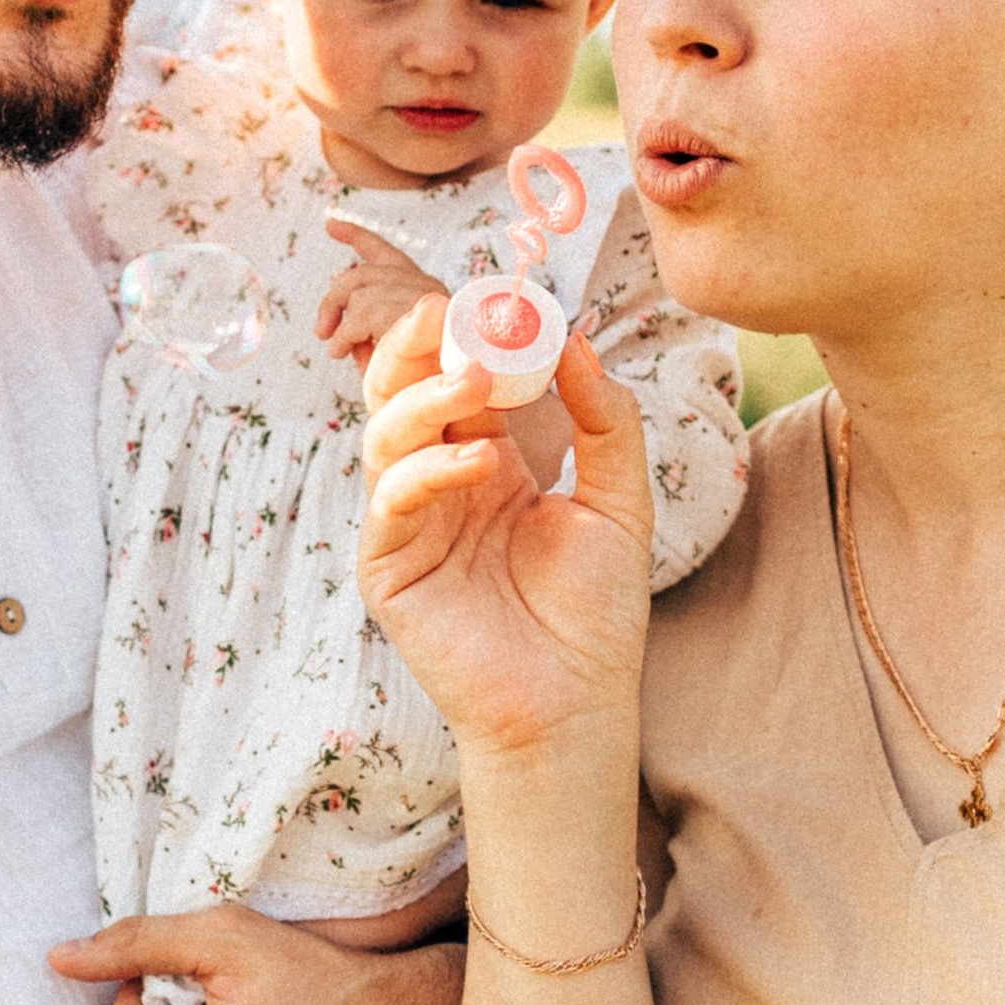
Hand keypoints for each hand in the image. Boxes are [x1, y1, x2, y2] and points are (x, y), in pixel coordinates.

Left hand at [315, 220, 445, 369]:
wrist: (443, 397)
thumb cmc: (417, 380)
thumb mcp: (384, 347)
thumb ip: (362, 323)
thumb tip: (336, 289)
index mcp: (420, 288)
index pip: (383, 251)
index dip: (355, 235)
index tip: (330, 224)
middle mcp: (425, 286)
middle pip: (363, 273)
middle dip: (333, 298)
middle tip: (321, 330)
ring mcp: (422, 297)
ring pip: (359, 294)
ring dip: (340, 324)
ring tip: (336, 348)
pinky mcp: (412, 312)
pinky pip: (360, 316)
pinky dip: (343, 335)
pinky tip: (339, 351)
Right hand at [360, 301, 654, 753]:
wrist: (575, 704)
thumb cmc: (594, 613)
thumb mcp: (619, 502)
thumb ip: (606, 423)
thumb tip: (580, 343)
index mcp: (487, 460)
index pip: (462, 377)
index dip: (475, 336)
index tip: (504, 299)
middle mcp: (438, 483)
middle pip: (403, 391)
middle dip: (417, 344)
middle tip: (447, 308)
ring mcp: (408, 522)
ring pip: (385, 434)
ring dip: (424, 397)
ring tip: (474, 377)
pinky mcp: (389, 566)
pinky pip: (392, 500)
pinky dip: (428, 469)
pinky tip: (479, 462)